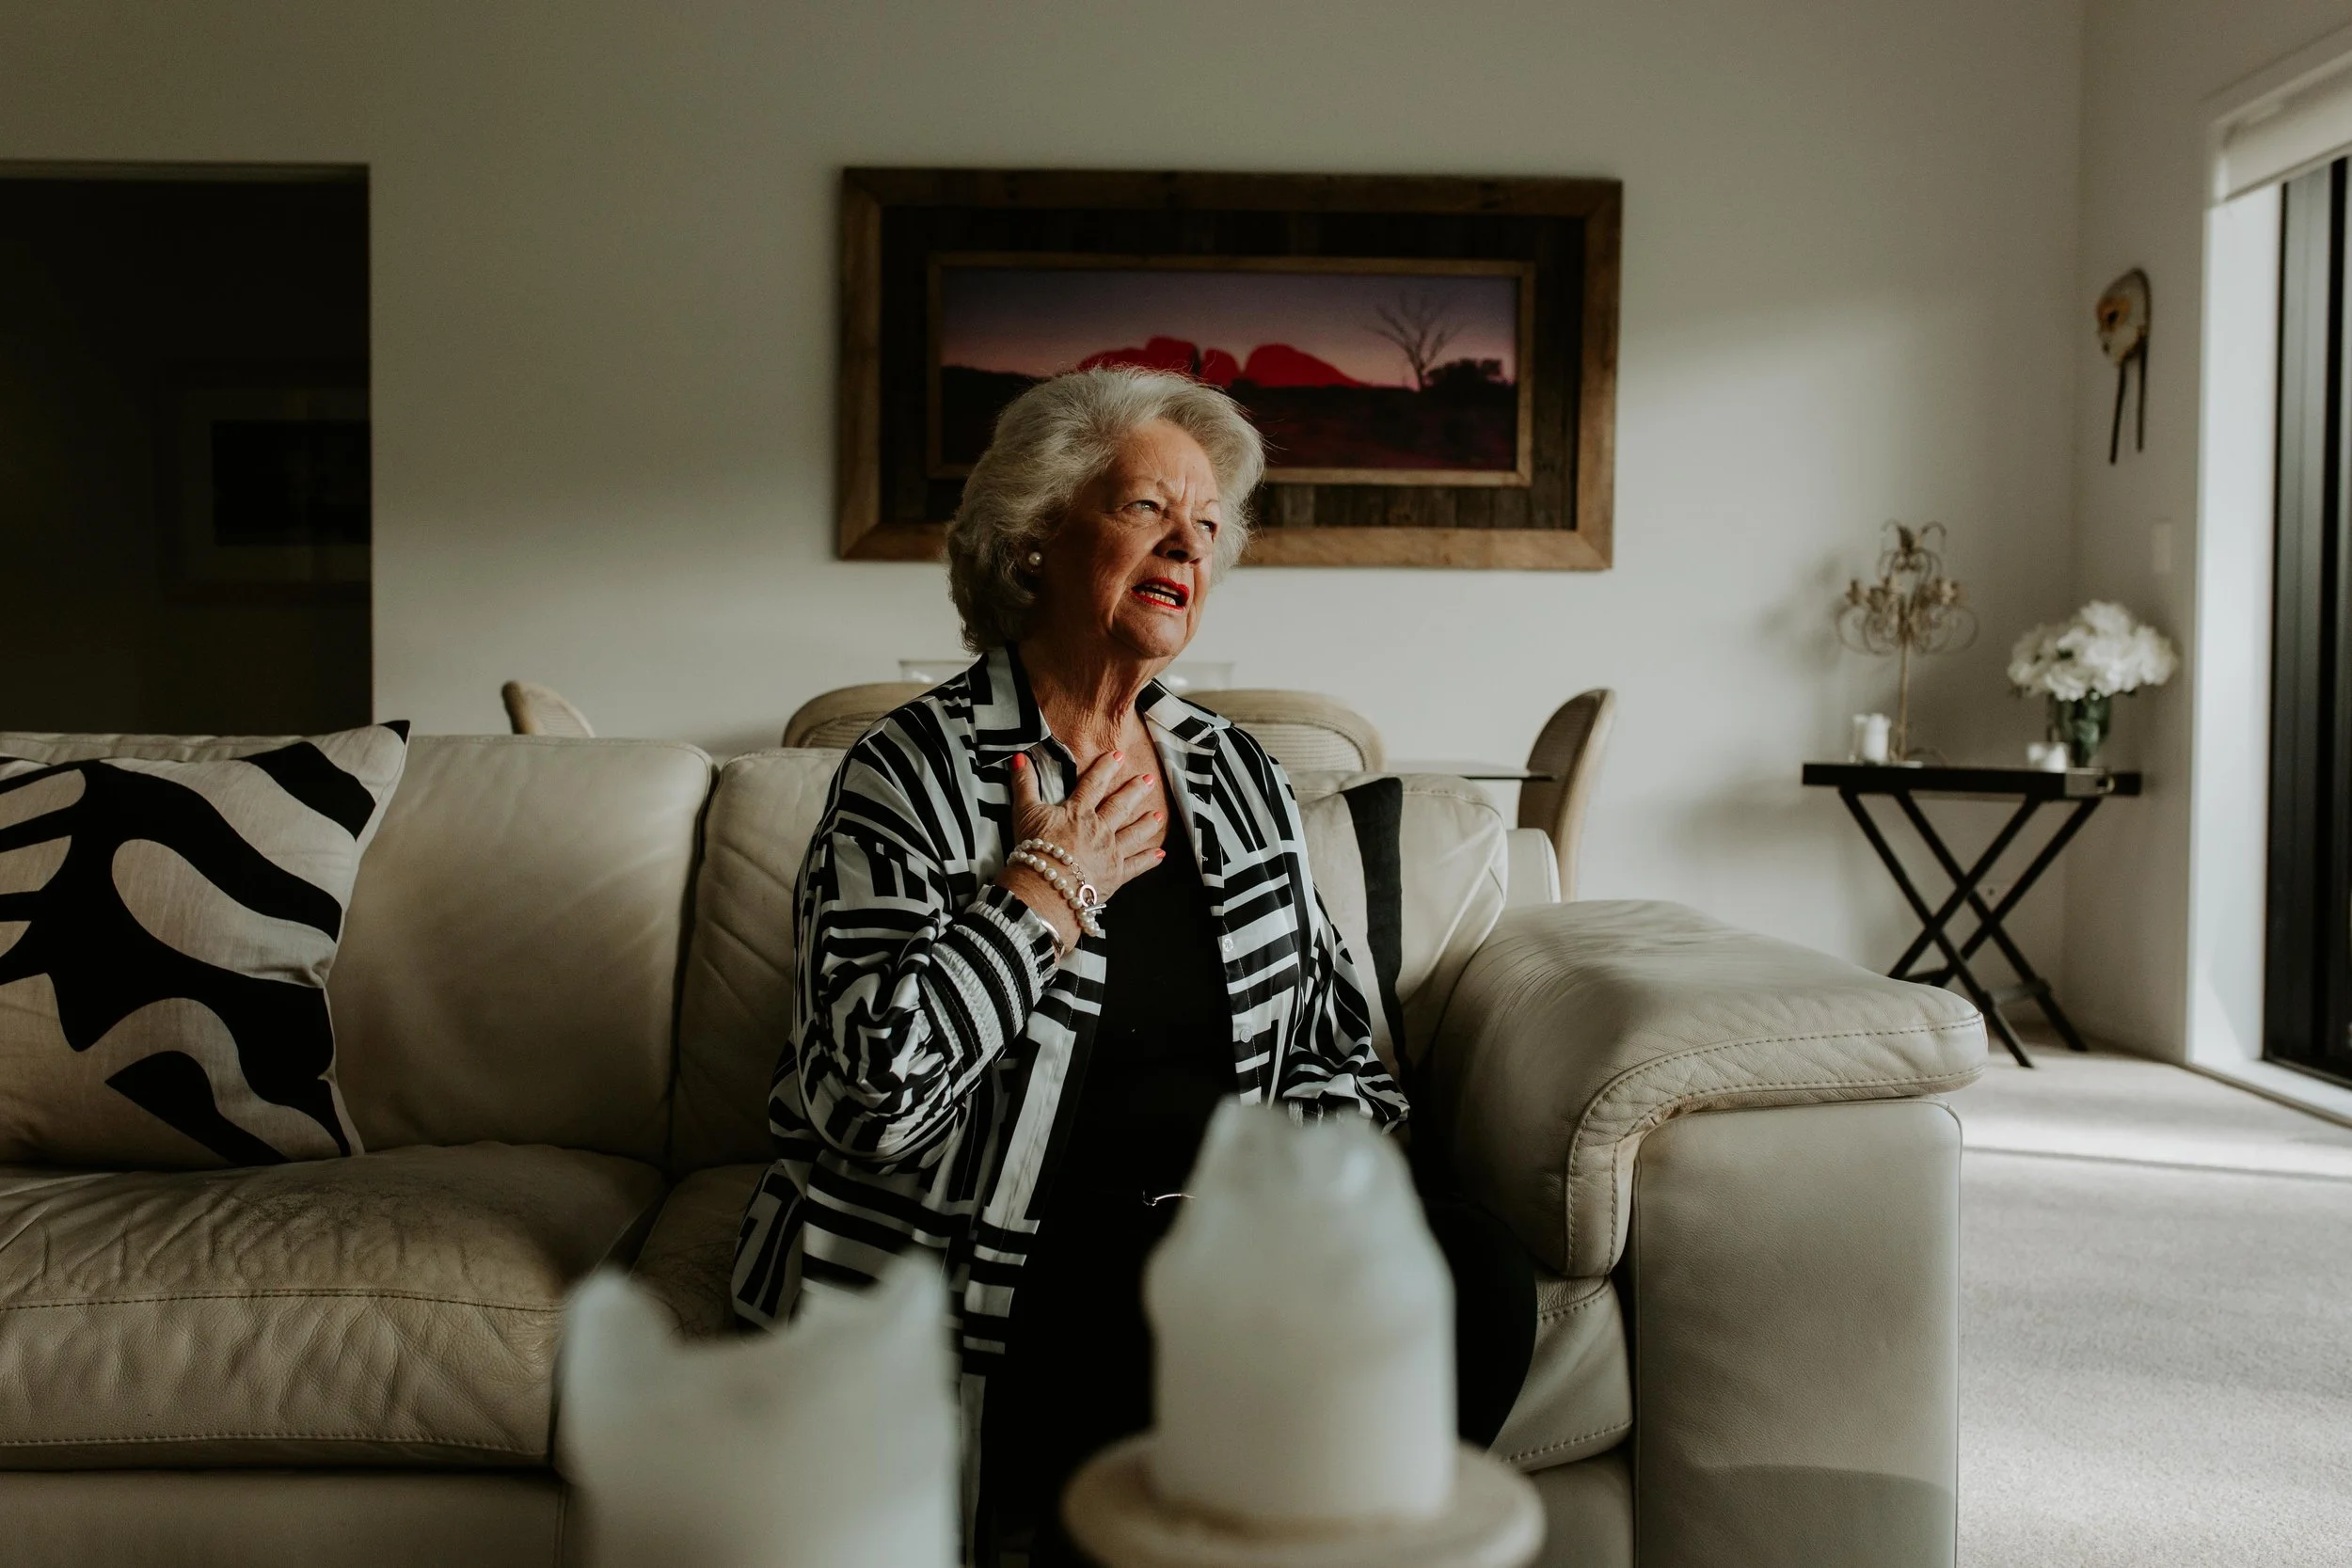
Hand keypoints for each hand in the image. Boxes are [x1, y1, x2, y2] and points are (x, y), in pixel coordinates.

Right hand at [1001, 749, 1163, 945]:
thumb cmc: (1034, 849)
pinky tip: (1159, 855)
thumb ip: (1024, 784)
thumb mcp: (1025, 812)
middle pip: (1120, 806)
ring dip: (1147, 824)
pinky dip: (1149, 861)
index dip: (1106, 768)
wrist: (1047, 887)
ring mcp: (1110, 853)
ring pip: (1134, 834)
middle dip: (1135, 791)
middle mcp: (1100, 830)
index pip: (1094, 784)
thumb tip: (1019, 757)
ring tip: (1158, 814)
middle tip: (1149, 778)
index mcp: (1079, 812)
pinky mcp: (1115, 876)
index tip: (1119, 755)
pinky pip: (1136, 866)